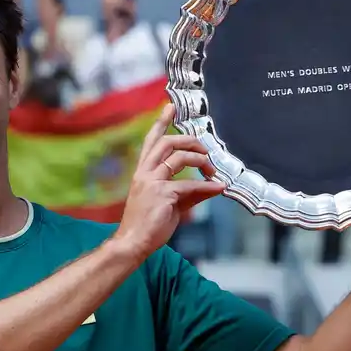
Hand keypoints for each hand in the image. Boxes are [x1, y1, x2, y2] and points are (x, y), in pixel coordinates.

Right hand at [111, 104, 224, 259]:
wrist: (132, 242)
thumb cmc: (147, 225)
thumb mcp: (171, 204)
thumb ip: (190, 193)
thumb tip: (213, 186)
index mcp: (143, 172)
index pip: (151, 142)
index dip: (161, 123)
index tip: (170, 108)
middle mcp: (145, 173)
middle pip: (167, 143)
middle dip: (190, 141)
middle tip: (205, 149)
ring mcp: (152, 183)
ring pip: (179, 158)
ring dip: (200, 160)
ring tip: (212, 169)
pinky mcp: (162, 195)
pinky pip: (189, 185)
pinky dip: (207, 186)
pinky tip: (218, 188)